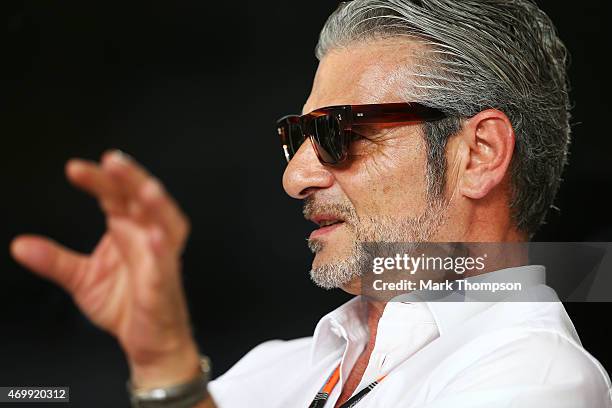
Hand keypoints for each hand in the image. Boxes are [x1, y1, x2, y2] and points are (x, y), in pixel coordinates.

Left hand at [10, 150, 200, 387]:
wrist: (147, 340)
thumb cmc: (125, 303)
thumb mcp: (82, 279)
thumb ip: (54, 260)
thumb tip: (20, 245)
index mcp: (128, 229)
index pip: (114, 195)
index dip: (98, 180)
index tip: (75, 170)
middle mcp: (147, 237)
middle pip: (144, 200)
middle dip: (132, 179)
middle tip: (113, 162)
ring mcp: (160, 258)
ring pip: (168, 223)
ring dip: (158, 206)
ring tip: (145, 190)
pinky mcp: (164, 283)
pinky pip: (167, 265)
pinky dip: (164, 251)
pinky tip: (156, 238)